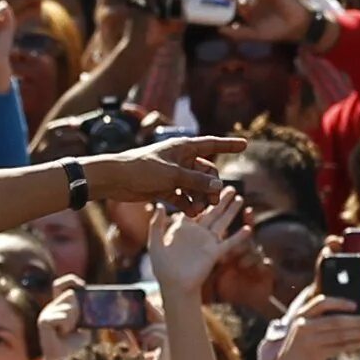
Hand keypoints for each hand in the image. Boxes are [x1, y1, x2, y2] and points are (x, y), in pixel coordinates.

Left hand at [86, 136, 242, 206]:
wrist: (115, 179)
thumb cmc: (141, 170)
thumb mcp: (172, 175)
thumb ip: (196, 181)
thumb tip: (219, 187)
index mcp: (183, 148)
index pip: (211, 144)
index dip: (229, 145)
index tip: (245, 145)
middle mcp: (180, 159)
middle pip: (206, 172)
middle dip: (212, 187)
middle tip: (213, 202)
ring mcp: (173, 174)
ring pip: (196, 187)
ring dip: (200, 198)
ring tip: (200, 211)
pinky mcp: (165, 188)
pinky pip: (184, 196)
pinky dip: (188, 204)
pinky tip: (191, 214)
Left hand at [145, 190, 241, 291]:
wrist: (174, 285)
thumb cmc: (162, 267)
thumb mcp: (154, 243)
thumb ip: (156, 224)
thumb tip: (159, 205)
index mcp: (184, 228)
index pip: (194, 208)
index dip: (200, 196)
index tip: (206, 183)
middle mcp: (198, 233)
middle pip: (212, 211)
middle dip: (221, 199)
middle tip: (230, 186)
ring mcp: (208, 242)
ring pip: (223, 222)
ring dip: (231, 211)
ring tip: (240, 198)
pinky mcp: (214, 253)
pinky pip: (229, 243)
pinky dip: (239, 236)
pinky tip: (249, 228)